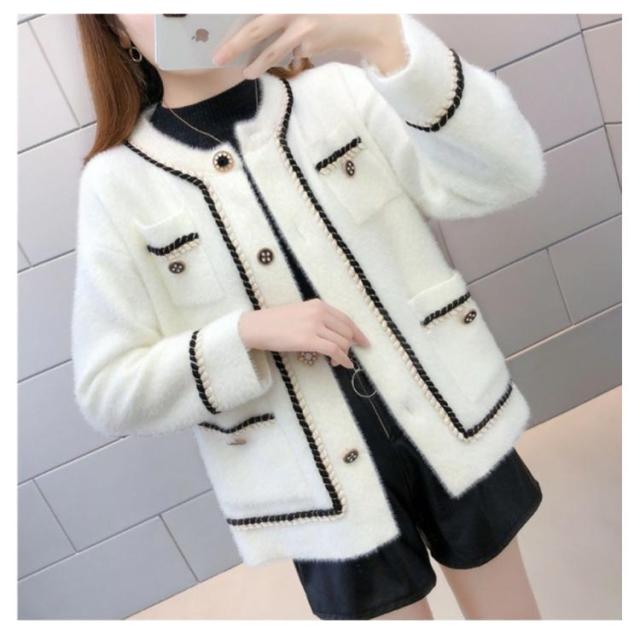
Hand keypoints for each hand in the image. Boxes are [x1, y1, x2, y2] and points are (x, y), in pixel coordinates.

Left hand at [212, 14, 407, 78]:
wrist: (369, 19)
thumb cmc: (334, 6)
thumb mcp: (306, 5)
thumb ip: (284, 10)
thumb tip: (260, 16)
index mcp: (289, 1)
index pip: (254, 13)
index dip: (237, 29)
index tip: (220, 38)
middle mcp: (293, 10)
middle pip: (256, 30)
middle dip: (235, 46)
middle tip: (218, 58)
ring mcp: (302, 31)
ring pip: (273, 52)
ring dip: (257, 64)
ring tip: (246, 73)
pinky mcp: (312, 46)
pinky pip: (293, 51)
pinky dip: (291, 51)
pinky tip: (298, 48)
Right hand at [238, 299, 370, 368]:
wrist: (257, 327)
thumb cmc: (276, 323)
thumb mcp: (301, 313)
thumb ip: (318, 319)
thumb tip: (334, 335)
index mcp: (318, 305)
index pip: (346, 319)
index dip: (357, 332)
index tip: (364, 342)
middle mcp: (319, 312)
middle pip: (346, 331)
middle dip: (349, 346)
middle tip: (345, 356)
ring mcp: (314, 325)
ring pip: (342, 342)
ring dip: (344, 354)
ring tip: (337, 362)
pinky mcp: (308, 339)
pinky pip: (334, 350)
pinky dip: (342, 359)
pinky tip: (342, 365)